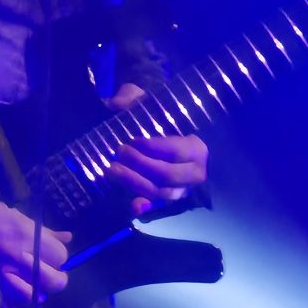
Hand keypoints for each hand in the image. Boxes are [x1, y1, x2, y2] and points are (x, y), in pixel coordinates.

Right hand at [0, 190, 70, 307]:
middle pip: (55, 283)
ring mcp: (4, 278)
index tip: (47, 257)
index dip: (56, 259)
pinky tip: (5, 294)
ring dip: (30, 293)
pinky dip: (9, 305)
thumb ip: (42, 231)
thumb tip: (67, 237)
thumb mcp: (13, 214)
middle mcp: (20, 260)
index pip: (61, 256)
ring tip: (21, 284)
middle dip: (51, 280)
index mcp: (28, 237)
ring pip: (33, 298)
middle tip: (40, 276)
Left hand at [104, 83, 207, 217]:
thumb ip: (134, 98)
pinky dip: (146, 208)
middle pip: (167, 174)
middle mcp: (194, 172)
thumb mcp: (148, 103)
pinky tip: (132, 207)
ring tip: (112, 170)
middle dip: (141, 165)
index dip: (154, 147)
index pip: (175, 150)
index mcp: (196, 147)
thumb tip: (115, 103)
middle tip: (120, 152)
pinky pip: (158, 208)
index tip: (134, 141)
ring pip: (161, 192)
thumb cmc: (158, 119)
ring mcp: (182, 189)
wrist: (165, 133)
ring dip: (135, 183)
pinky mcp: (169, 200)